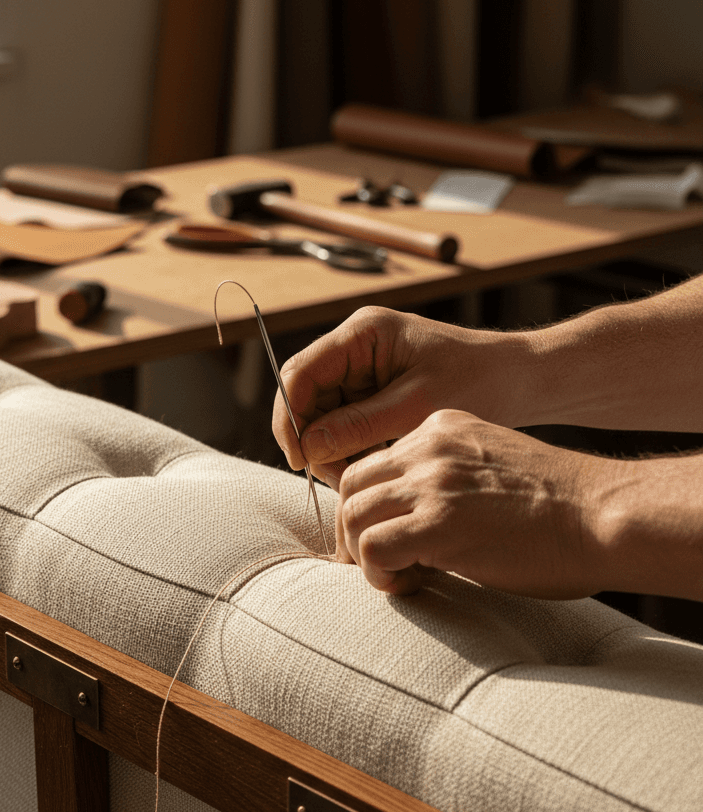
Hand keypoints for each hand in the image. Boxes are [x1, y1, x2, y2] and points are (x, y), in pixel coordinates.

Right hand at [274, 307, 533, 486]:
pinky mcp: (372, 392)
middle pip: (304, 396)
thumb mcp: (417, 407)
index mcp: (362, 334)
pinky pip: (342, 423)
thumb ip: (359, 426)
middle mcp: (354, 347)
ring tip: (357, 477)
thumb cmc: (479, 382)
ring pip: (320, 415)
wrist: (520, 381)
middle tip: (332, 477)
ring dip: (330, 449)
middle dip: (311, 439)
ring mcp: (361, 370)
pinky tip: (371, 467)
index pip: (299, 373)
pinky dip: (348, 449)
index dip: (290, 418)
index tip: (300, 460)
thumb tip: (309, 446)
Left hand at [335, 409, 614, 598]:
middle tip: (373, 563)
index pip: (372, 463)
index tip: (378, 538)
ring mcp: (432, 482)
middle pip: (351, 485)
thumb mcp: (488, 471)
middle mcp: (429, 448)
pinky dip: (378, 573)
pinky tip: (408, 584)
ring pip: (352, 515)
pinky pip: (372, 547)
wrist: (606, 516)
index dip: (367, 506)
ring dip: (362, 554)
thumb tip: (402, 522)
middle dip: (351, 529)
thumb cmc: (558, 508)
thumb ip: (443, 481)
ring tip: (396, 576)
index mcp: (440, 429)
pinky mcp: (439, 523)